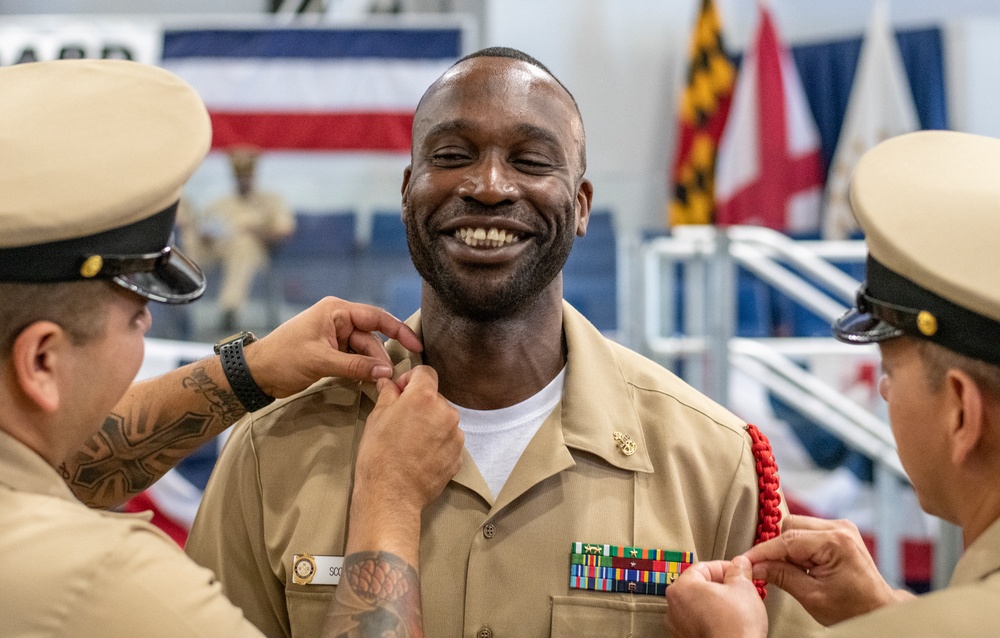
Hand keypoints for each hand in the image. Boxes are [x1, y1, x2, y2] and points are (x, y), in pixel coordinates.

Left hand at [244, 296, 422, 397]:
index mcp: (336, 311)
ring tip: (380, 384)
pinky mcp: (332, 353)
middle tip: (391, 379)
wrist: (256, 374)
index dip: (398, 331)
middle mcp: (339, 320)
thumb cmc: (283, 359)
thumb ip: (355, 367)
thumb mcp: (320, 362)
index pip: (376, 317)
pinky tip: (369, 382)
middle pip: (371, 338)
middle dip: (381, 358)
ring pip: (364, 352)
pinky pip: (355, 360)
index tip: (416, 346)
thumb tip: (386, 372)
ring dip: (372, 367)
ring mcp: (335, 337)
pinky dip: (362, 371)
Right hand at [354, 366, 462, 520]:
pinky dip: (437, 443)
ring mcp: (455, 435)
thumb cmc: (379, 455)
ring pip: (443, 420)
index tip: (399, 392)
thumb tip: (389, 383)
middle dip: (420, 404)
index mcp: (424, 397)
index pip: (425, 373)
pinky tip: (420, 456)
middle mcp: (446, 412)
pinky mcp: (459, 455)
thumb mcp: (377, 418)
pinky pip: (448, 440)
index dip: (410, 380)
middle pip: (435, 398)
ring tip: (411, 442)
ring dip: (430, 424)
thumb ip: (388, 394)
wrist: (391, 495)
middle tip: (401, 421)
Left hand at [665, 557, 766, 637]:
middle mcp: (673, 606)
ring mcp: (678, 625)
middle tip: (739, 588)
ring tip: (736, 606)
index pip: (703, 567)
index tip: (737, 571)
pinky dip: (712, 618)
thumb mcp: (743, 587)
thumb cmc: (735, 626)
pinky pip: (699, 621)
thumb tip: (740, 565)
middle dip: (721, 585)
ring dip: (716, 602)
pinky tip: (728, 621)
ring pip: (699, 604)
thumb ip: (739, 570)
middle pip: (699, 585)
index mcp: (681, 588)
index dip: (724, 567)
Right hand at [743, 515, 908, 625]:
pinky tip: (806, 564)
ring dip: (789, 547)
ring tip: (798, 570)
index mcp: (835, 542)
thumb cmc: (851, 607)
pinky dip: (799, 546)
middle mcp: (839, 527)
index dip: (762, 551)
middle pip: (790, 525)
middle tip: (777, 572)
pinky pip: (807, 530)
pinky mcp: (839, 531)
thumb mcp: (812, 597)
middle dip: (779, 548)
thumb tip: (755, 566)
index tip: (744, 561)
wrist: (877, 609)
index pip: (787, 540)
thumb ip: (781, 576)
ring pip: (797, 526)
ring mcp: (841, 527)